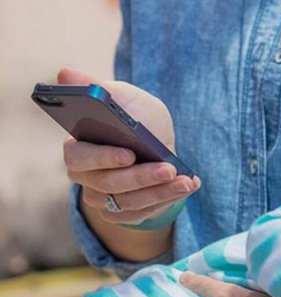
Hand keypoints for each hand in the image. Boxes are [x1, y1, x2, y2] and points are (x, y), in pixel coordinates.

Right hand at [58, 68, 200, 224]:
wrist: (157, 142)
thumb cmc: (135, 116)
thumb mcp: (122, 97)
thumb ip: (97, 87)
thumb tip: (65, 72)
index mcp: (77, 148)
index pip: (80, 158)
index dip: (104, 158)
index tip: (130, 153)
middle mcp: (86, 178)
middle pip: (109, 184)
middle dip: (142, 177)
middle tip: (169, 169)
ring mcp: (103, 199)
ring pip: (130, 202)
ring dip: (161, 191)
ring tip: (186, 180)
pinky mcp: (124, 214)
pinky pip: (144, 213)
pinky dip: (169, 199)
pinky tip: (189, 185)